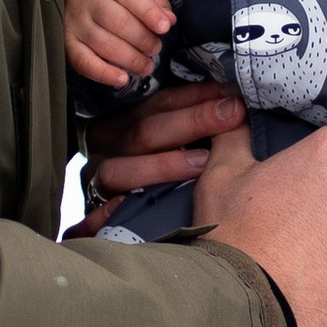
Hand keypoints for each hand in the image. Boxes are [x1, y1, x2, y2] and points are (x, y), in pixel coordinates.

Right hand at [64, 0, 173, 88]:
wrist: (77, 0)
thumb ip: (155, 2)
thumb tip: (169, 19)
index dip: (148, 12)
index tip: (164, 28)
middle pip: (116, 21)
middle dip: (142, 39)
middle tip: (156, 48)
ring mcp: (74, 22)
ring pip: (103, 43)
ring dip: (130, 59)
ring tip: (147, 65)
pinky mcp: (67, 43)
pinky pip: (84, 62)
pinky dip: (104, 73)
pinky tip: (122, 78)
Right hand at [68, 82, 247, 235]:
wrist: (120, 231)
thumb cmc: (160, 172)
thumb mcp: (171, 140)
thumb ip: (194, 122)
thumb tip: (236, 103)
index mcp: (124, 125)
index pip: (160, 104)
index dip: (195, 98)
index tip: (231, 95)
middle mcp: (107, 151)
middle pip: (144, 132)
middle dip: (192, 121)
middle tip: (233, 114)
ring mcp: (96, 183)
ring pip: (118, 170)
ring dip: (162, 165)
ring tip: (204, 162)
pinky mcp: (90, 217)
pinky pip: (90, 217)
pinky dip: (105, 213)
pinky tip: (129, 207)